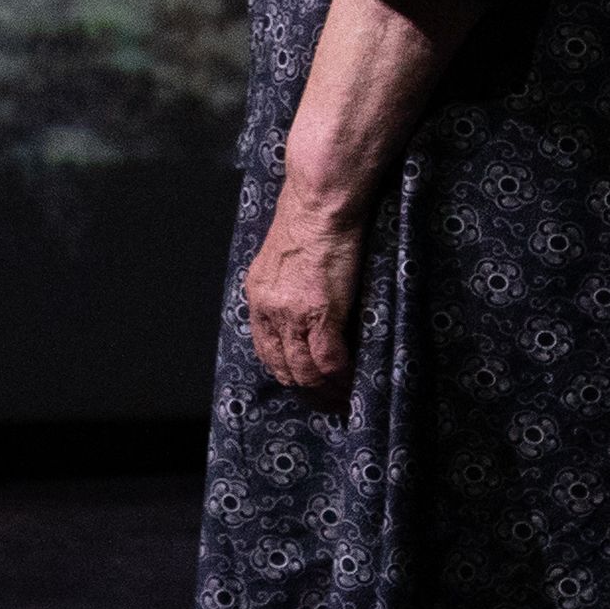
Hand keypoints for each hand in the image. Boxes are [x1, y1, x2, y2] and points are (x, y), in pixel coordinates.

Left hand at [240, 193, 365, 396]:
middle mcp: (268, 310)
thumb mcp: (282, 262)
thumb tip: (301, 311)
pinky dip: (340, 377)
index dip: (286, 371)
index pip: (265, 349)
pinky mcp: (319, 313)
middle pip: (282, 366)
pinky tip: (352, 383)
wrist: (318, 207)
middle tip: (326, 401)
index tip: (304, 384)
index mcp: (257, 296)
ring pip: (304, 371)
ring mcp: (291, 314)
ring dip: (324, 390)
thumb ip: (285, 291)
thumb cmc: (307, 225)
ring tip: (342, 399)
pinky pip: (328, 360)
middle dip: (305, 389)